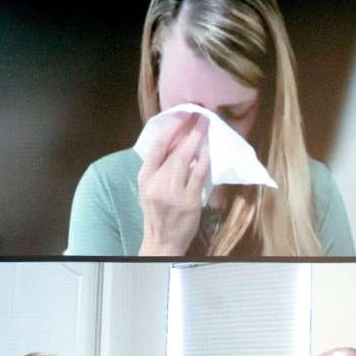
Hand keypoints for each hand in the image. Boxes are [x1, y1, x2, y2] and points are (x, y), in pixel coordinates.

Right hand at [137, 113, 210, 255]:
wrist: (162, 240)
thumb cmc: (158, 211)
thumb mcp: (149, 188)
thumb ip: (159, 166)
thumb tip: (177, 139)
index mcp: (145, 177)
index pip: (157, 147)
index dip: (171, 128)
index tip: (182, 115)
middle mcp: (157, 184)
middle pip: (174, 150)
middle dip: (188, 130)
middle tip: (200, 115)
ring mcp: (174, 193)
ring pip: (187, 159)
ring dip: (198, 139)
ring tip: (206, 125)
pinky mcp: (190, 201)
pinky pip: (199, 175)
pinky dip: (205, 160)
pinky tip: (210, 149)